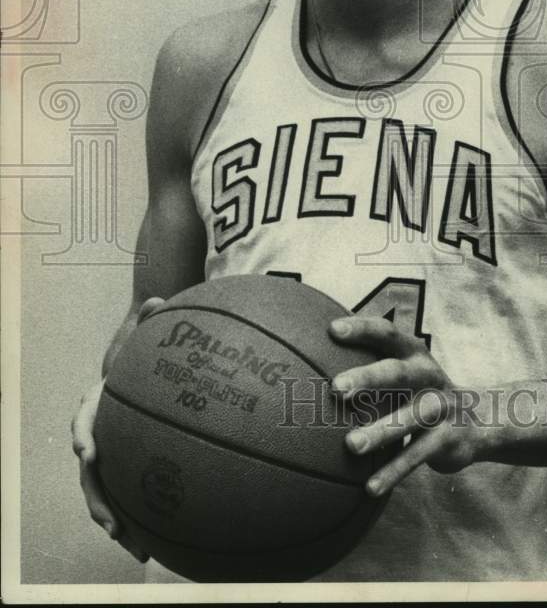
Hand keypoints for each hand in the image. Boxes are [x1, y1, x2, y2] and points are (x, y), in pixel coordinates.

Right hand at [71, 297, 163, 561]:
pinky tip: (162, 542)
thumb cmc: (140, 343)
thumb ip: (147, 317)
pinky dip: (142, 517)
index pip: (83, 417)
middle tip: (112, 524)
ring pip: (108, 491)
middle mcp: (99, 431)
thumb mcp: (141, 329)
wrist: (138, 358)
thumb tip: (157, 298)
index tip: (88, 450)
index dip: (83, 433)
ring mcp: (113, 450)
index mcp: (98, 402)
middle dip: (98, 498)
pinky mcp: (130, 463)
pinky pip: (133, 493)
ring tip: (138, 549)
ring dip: (119, 521)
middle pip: (91, 471)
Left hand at [329, 316, 481, 496]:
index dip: (362, 329)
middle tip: (336, 388)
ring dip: (381, 431)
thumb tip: (310, 361)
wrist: (478, 420)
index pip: (387, 334)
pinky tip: (369, 488)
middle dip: (368, 378)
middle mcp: (428, 376)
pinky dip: (394, 472)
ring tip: (351, 446)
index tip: (332, 330)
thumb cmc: (420, 393)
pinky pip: (418, 456)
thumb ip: (370, 365)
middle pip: (397, 373)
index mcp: (413, 353)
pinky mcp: (447, 439)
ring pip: (410, 418)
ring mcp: (440, 407)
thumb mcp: (404, 372)